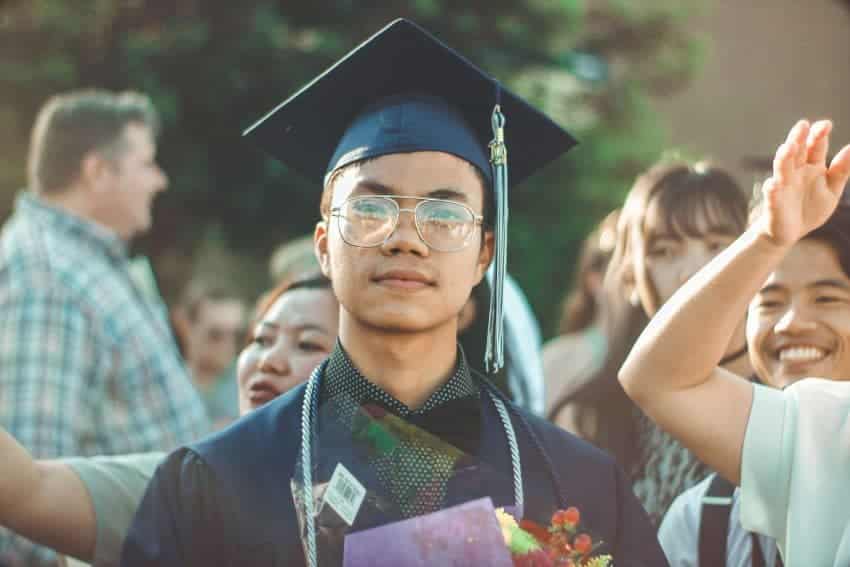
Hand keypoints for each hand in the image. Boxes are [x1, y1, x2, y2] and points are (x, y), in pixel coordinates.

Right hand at [757, 119, 849, 246]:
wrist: (790, 233)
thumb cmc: (811, 209)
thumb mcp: (832, 190)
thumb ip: (841, 170)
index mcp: (812, 166)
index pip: (815, 146)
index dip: (819, 135)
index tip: (826, 125)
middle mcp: (795, 172)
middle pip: (796, 151)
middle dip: (798, 138)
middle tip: (802, 125)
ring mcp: (783, 186)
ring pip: (782, 169)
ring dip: (783, 158)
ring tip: (788, 148)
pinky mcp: (773, 203)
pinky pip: (772, 195)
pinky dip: (772, 190)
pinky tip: (773, 185)